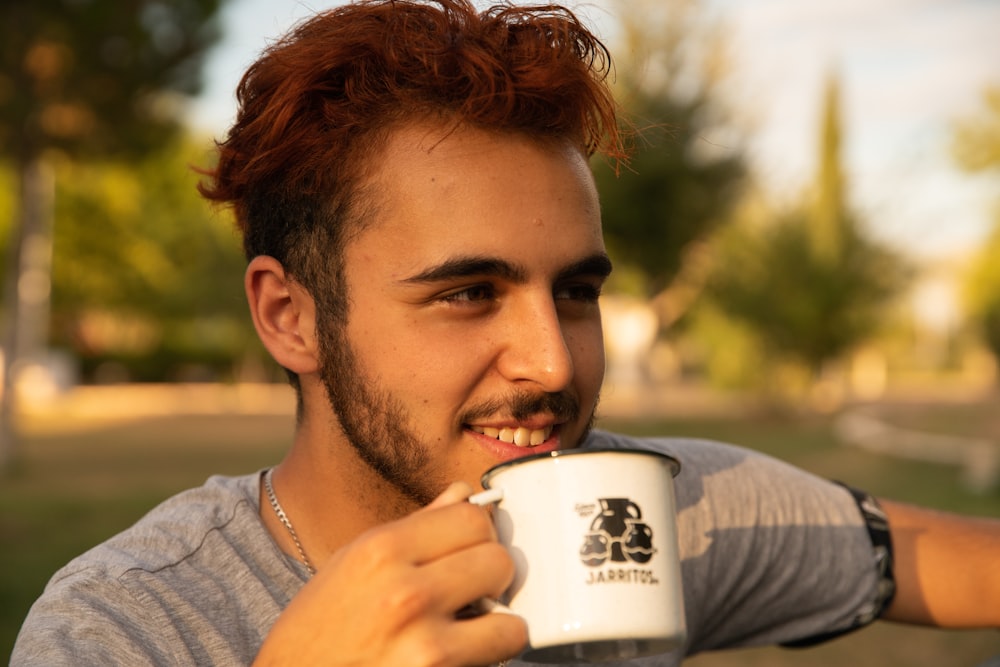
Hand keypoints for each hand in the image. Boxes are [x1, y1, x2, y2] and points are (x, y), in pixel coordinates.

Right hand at [253, 482, 527, 665]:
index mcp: (381, 550)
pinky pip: (495, 662)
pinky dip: (486, 661)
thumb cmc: (316, 631)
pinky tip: (458, 657)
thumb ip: (414, 527)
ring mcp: (425, 645)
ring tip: (469, 631)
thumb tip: (464, 493)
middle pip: (498, 560)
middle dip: (491, 577)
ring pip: (510, 622)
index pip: (471, 515)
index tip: (469, 548)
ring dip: (496, 628)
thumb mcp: (352, 564)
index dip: (477, 532)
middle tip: (471, 593)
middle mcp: (406, 593)